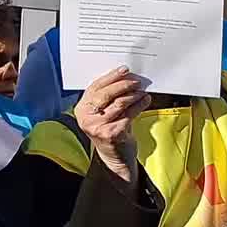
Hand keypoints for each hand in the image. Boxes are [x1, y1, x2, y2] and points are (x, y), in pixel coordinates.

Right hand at [76, 67, 149, 184]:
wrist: (115, 156)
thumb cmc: (111, 130)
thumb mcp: (104, 113)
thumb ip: (109, 98)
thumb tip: (125, 77)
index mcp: (82, 109)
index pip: (95, 87)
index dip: (110, 77)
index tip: (124, 70)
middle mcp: (86, 117)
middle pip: (106, 94)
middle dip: (123, 85)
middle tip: (136, 81)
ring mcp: (98, 126)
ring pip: (119, 103)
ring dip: (134, 95)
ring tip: (142, 92)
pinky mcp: (111, 133)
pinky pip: (128, 114)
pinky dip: (139, 105)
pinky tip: (145, 101)